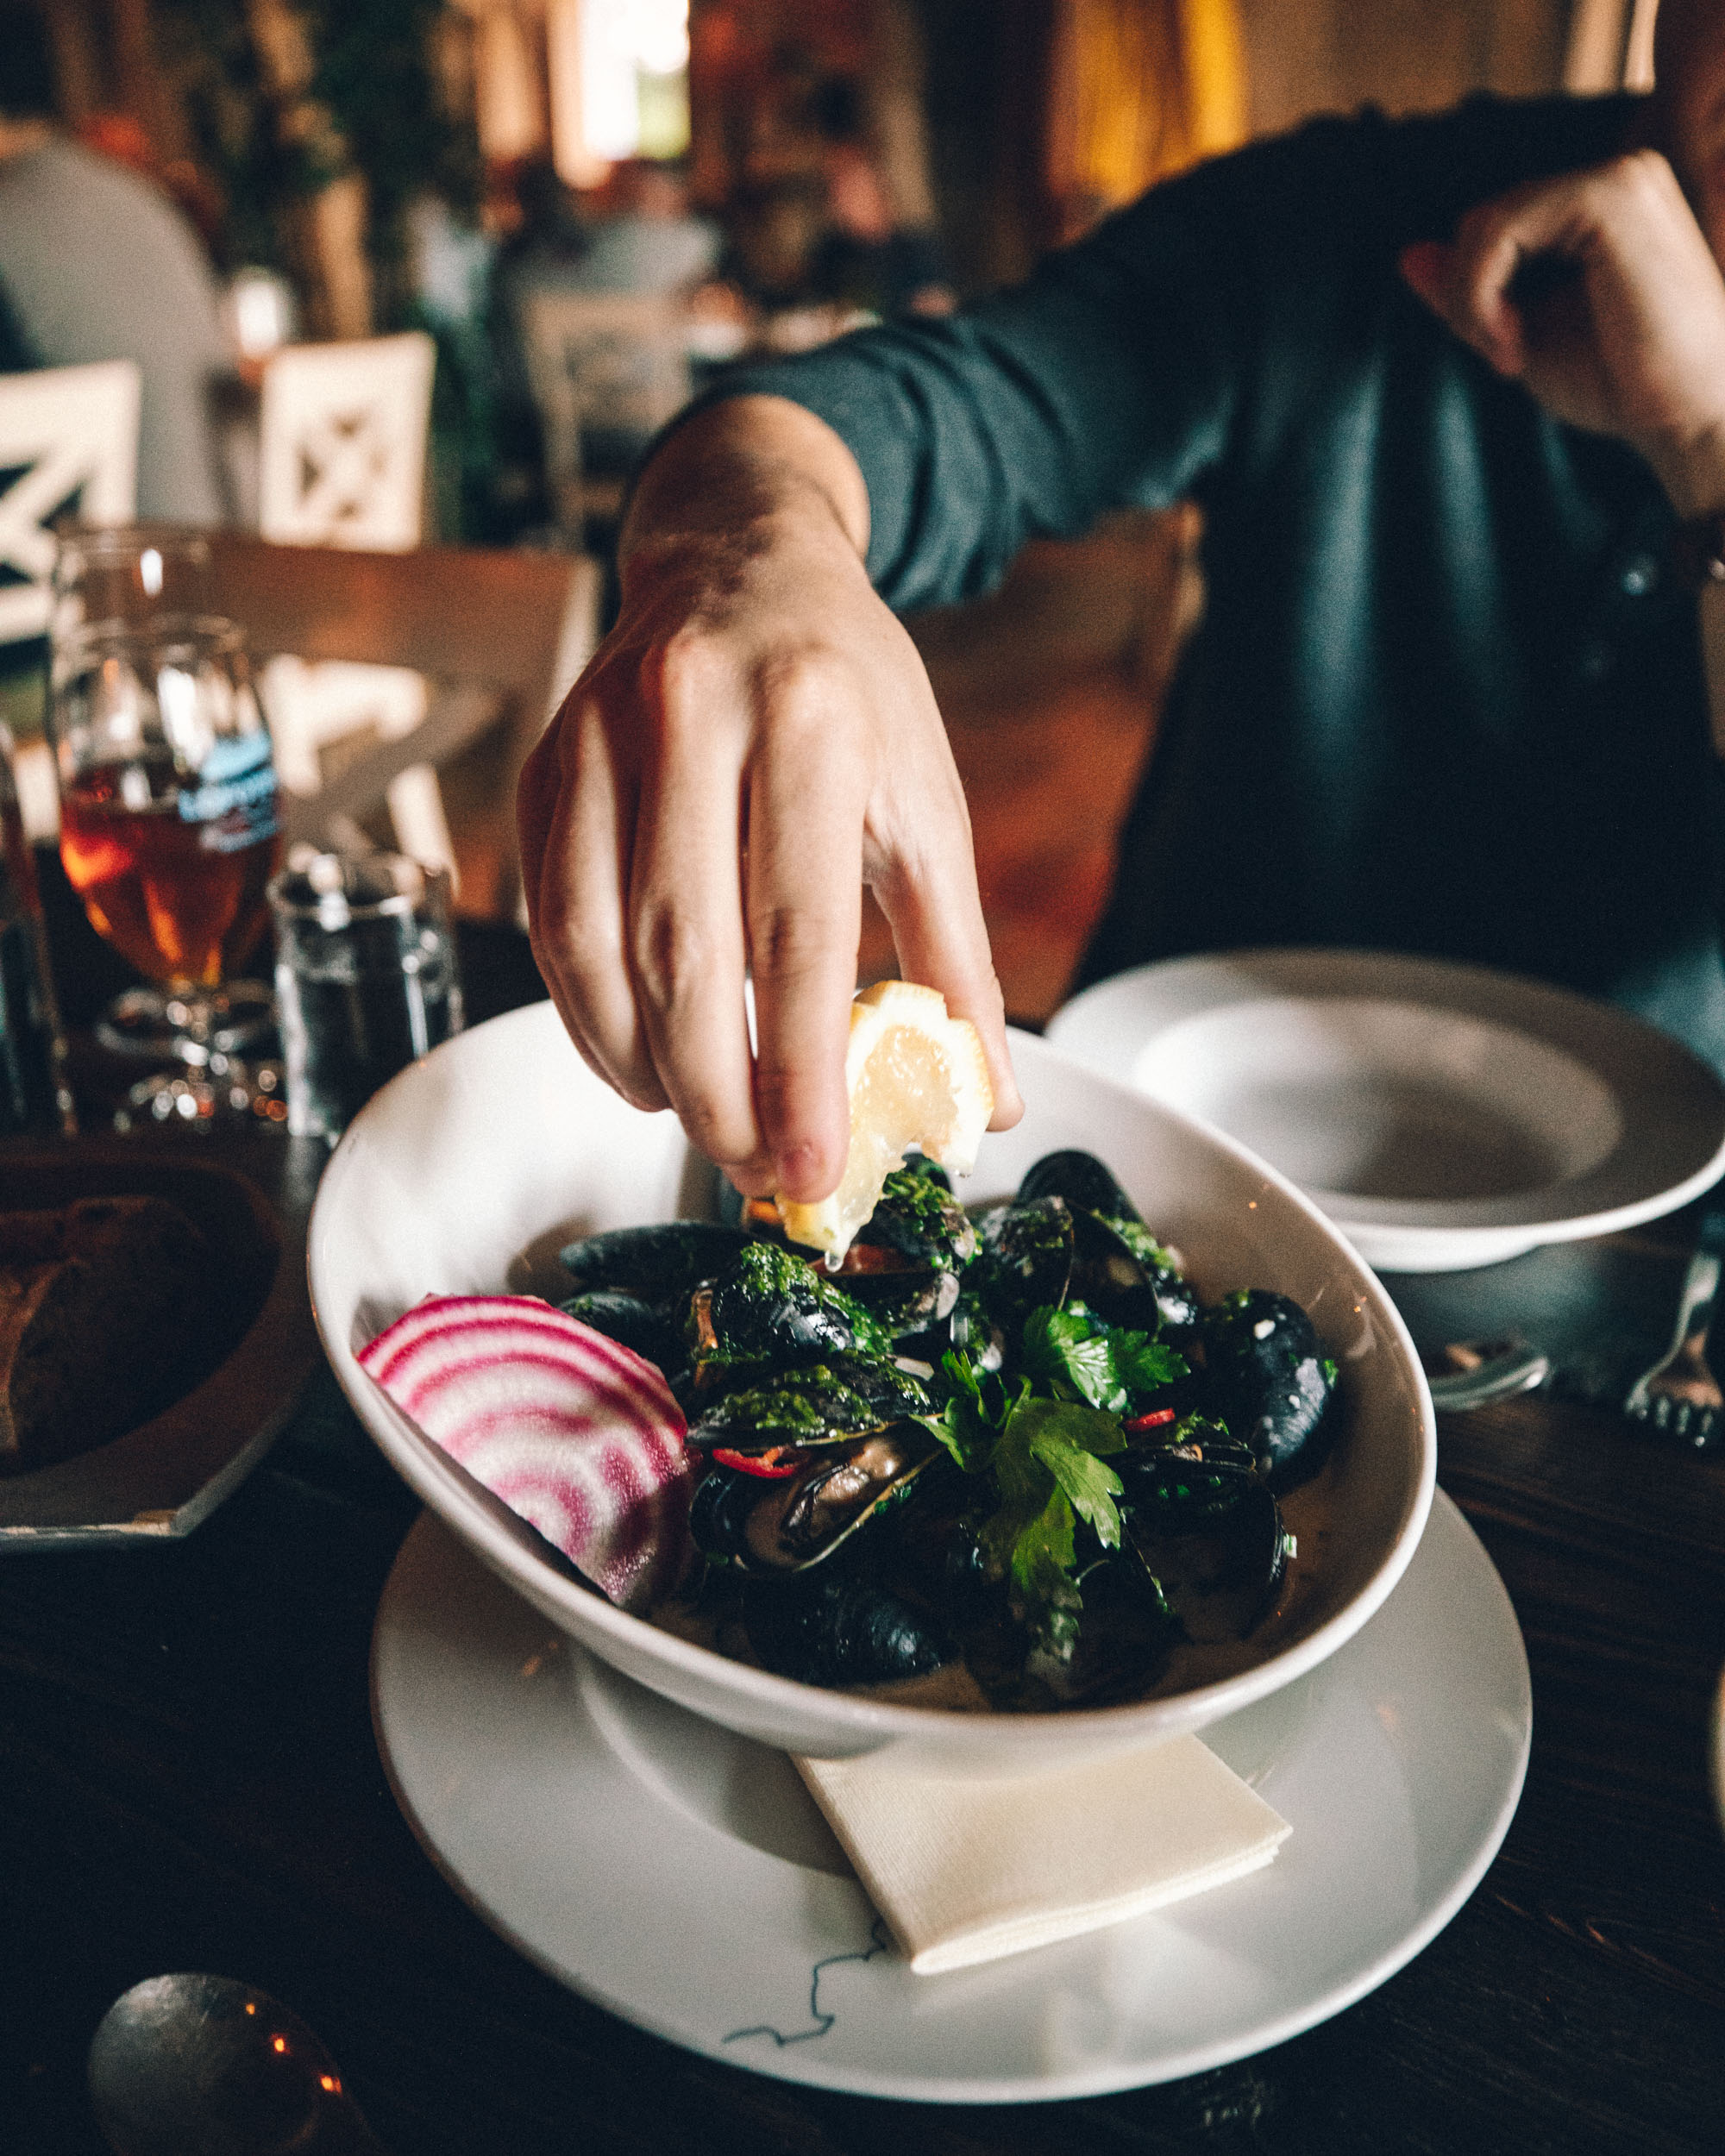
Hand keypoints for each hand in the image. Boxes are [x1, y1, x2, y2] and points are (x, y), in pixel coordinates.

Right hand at [517, 396, 1022, 1203]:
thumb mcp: (927, 804)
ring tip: (702, 1120)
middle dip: (716, 1092)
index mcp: (810, 720)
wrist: (738, 558)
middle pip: (681, 951)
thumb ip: (956, 955)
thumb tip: (988, 1103)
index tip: (813, 1170)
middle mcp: (690, 715)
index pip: (797, 932)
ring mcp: (598, 737)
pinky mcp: (543, 767)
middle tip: (756, 1171)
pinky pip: (546, 921)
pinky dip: (589, 1015)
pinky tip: (641, 1060)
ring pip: (592, 946)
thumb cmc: (848, 692)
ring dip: (643, 1065)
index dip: (800, 1070)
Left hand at [1399, 149, 1724, 514]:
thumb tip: (1406, 255)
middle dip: (1468, 294)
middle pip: (1485, 217)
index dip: (1474, 293)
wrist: (1691, 416)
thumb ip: (1469, 290)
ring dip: (1473, 299)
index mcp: (1605, 205)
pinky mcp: (1611, 196)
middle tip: (1503, 359)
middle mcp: (1618, 176)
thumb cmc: (1623, 385)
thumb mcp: (1523, 332)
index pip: (1497, 226)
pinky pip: (1500, 229)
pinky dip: (1482, 292)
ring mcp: (1619, 178)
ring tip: (1510, 354)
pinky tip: (1514, 343)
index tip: (1503, 355)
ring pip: (1486, 221)